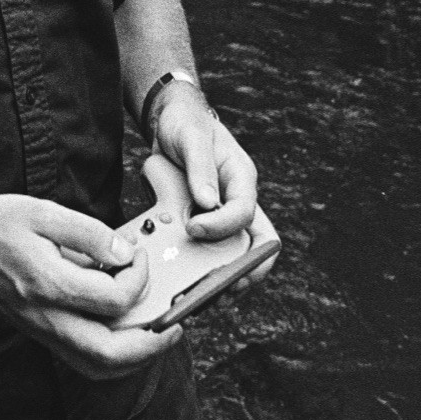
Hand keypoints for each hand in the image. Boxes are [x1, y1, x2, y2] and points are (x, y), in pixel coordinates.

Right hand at [0, 193, 181, 380]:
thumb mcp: (42, 211)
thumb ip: (88, 233)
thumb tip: (124, 253)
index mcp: (48, 284)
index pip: (113, 299)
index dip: (139, 277)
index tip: (139, 254)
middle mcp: (46, 317)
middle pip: (109, 354)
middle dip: (151, 344)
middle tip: (175, 322)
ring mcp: (43, 330)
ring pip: (97, 366)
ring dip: (135, 357)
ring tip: (157, 333)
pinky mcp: (41, 333)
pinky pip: (83, 359)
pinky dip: (113, 355)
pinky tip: (125, 332)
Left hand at [151, 87, 276, 282]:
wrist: (169, 122)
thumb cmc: (186, 124)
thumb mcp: (191, 136)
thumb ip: (200, 166)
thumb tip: (207, 202)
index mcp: (242, 181)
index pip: (246, 214)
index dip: (223, 227)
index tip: (194, 228)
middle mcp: (234, 203)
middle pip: (251, 248)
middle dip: (238, 273)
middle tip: (216, 292)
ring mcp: (218, 217)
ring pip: (228, 257)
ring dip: (212, 276)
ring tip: (193, 298)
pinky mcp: (198, 224)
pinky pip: (201, 252)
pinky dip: (189, 267)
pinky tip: (173, 281)